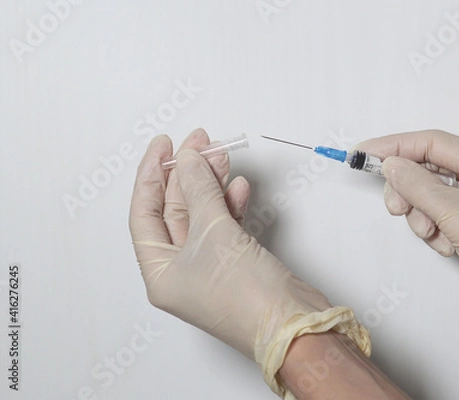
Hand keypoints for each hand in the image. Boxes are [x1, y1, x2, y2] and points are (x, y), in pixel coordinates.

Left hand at [129, 129, 369, 397]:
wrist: (293, 323)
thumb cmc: (246, 294)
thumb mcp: (214, 232)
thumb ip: (199, 189)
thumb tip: (190, 158)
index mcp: (160, 273)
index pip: (144, 213)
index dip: (151, 175)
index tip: (164, 145)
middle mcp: (180, 272)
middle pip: (176, 211)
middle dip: (188, 175)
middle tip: (201, 143)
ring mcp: (210, 268)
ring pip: (204, 215)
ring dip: (212, 185)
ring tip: (222, 155)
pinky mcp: (236, 264)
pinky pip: (226, 226)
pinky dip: (231, 205)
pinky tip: (239, 186)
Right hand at [356, 130, 458, 337]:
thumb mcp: (458, 217)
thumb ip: (419, 186)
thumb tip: (390, 165)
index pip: (431, 142)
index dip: (393, 146)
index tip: (362, 154)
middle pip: (428, 168)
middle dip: (408, 190)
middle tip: (398, 210)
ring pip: (430, 195)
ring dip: (422, 216)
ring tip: (434, 236)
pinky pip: (440, 215)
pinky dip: (436, 230)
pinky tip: (449, 246)